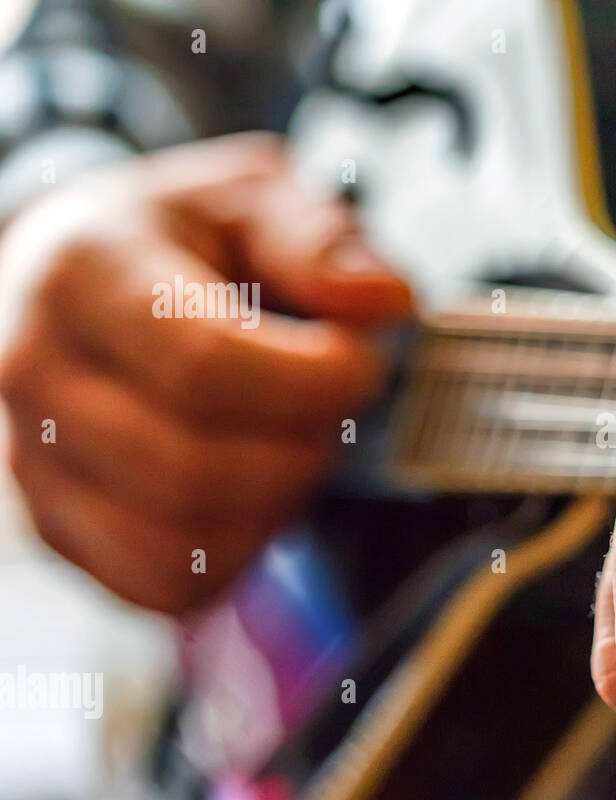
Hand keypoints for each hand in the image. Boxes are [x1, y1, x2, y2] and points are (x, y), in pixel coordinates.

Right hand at [0, 133, 411, 612]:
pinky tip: (257, 491)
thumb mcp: (253, 200)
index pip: (202, 365)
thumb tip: (382, 300)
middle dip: (303, 446)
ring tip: (294, 441)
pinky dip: (236, 554)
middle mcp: (36, 373)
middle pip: (195, 467)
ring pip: (181, 540)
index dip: (312, 380)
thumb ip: (320, 241)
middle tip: (334, 405)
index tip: (362, 362)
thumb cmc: (181, 242)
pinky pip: (162, 584)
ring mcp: (32, 461)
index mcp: (85, 273)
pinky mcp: (57, 527)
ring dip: (276, 504)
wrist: (78, 276)